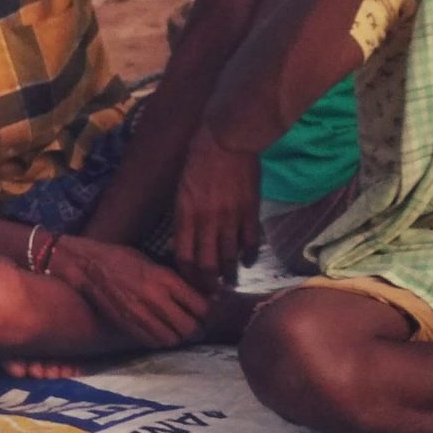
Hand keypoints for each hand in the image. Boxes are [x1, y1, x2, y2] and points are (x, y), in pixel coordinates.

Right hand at [53, 235, 209, 347]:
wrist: (86, 265)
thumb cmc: (122, 259)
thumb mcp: (154, 263)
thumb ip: (177, 281)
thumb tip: (203, 295)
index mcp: (165, 279)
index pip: (202, 307)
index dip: (209, 313)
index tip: (208, 311)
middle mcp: (155, 298)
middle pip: (191, 328)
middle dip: (198, 329)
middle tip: (197, 325)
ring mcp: (140, 314)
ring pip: (173, 339)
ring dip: (179, 337)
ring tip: (178, 330)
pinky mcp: (127, 324)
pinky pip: (153, 342)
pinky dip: (161, 340)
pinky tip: (161, 332)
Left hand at [172, 126, 260, 292]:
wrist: (226, 140)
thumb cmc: (198, 161)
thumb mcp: (182, 190)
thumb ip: (185, 217)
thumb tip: (187, 240)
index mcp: (185, 215)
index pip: (184, 257)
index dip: (188, 277)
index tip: (192, 284)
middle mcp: (206, 221)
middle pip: (206, 264)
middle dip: (208, 284)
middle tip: (211, 292)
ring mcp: (229, 217)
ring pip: (229, 257)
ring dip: (229, 274)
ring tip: (229, 282)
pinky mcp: (250, 211)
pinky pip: (251, 242)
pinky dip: (249, 255)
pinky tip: (248, 261)